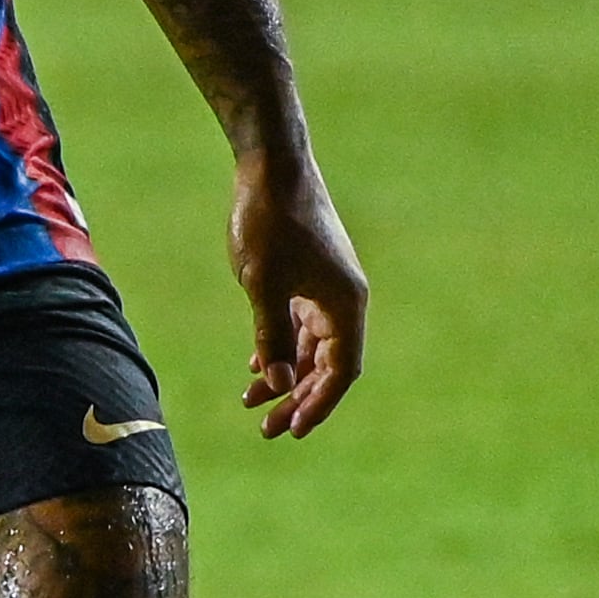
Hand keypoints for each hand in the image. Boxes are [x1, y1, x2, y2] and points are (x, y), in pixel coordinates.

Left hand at [227, 151, 366, 437]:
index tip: (294, 430)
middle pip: (327, 364)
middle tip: (269, 430)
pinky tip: (256, 365)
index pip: (341, 370)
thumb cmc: (268, 221)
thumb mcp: (262, 283)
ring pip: (311, 346)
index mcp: (345, 304)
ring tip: (253, 403)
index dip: (320, 403)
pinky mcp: (308, 276)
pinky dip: (281, 346)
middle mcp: (343, 300)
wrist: (271, 167)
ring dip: (287, 374)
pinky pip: (300, 324)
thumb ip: (273, 336)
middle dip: (299, 398)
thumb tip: (281, 385)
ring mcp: (326, 288)